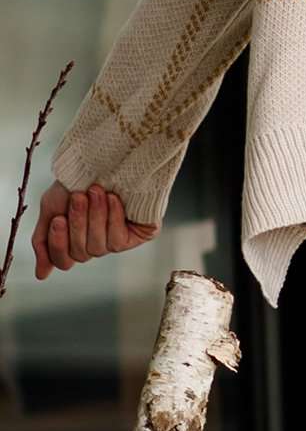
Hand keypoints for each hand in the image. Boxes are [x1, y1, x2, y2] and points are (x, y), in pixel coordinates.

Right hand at [31, 180, 159, 278]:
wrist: (107, 155)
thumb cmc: (79, 178)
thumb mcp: (52, 207)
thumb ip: (43, 241)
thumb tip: (41, 275)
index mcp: (77, 238)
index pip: (64, 261)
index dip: (58, 246)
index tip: (58, 219)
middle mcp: (97, 241)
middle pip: (80, 254)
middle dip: (78, 223)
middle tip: (79, 197)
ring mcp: (118, 238)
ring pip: (98, 248)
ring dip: (95, 217)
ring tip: (96, 192)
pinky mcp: (139, 234)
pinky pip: (118, 242)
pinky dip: (113, 219)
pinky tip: (114, 199)